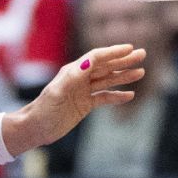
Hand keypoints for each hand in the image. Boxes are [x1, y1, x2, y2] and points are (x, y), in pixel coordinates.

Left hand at [2, 44, 146, 154]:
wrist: (35, 129)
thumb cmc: (43, 110)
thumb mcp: (57, 93)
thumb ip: (73, 77)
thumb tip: (89, 61)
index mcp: (73, 71)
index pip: (97, 57)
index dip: (113, 52)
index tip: (130, 48)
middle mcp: (80, 78)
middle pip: (106, 66)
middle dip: (124, 60)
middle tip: (143, 54)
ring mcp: (83, 91)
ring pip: (108, 80)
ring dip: (124, 76)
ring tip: (141, 72)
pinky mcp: (85, 104)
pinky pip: (105, 97)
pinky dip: (117, 96)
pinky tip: (130, 95)